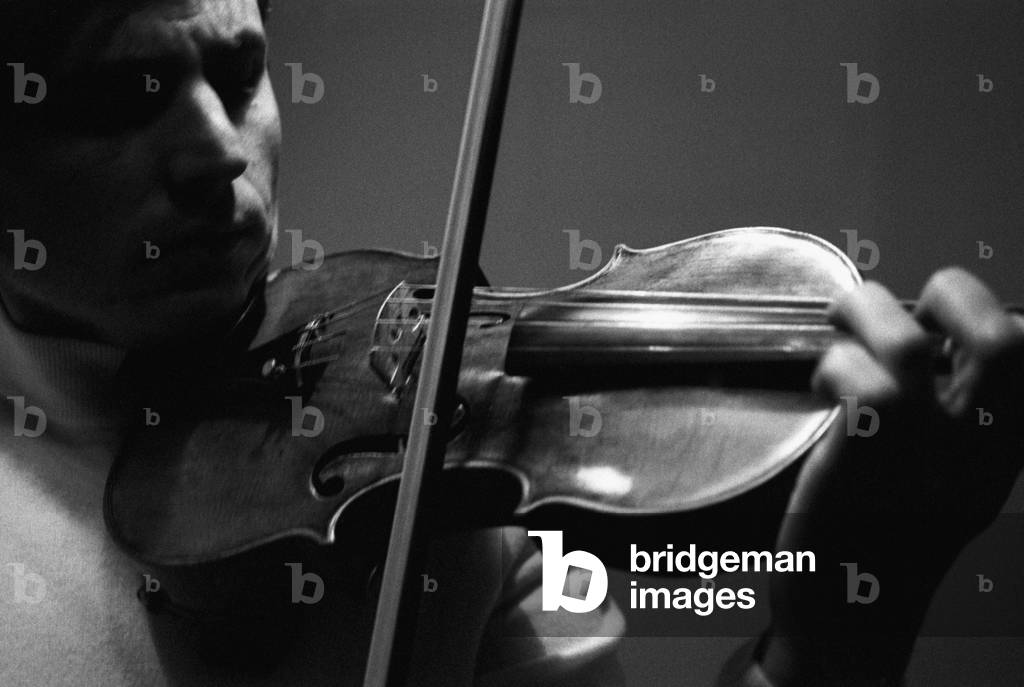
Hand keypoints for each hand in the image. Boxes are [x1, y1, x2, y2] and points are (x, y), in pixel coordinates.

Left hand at [765, 268, 1023, 683]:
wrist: (853, 606)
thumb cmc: (892, 529)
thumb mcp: (952, 476)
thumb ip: (961, 416)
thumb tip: (933, 342)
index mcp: (999, 444)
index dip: (993, 315)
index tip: (945, 317)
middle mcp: (974, 443)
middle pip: (1001, 339)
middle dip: (952, 292)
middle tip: (904, 305)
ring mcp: (919, 448)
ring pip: (905, 344)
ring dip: (864, 313)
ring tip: (840, 324)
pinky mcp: (859, 454)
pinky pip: (853, 381)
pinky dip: (832, 364)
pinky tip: (822, 384)